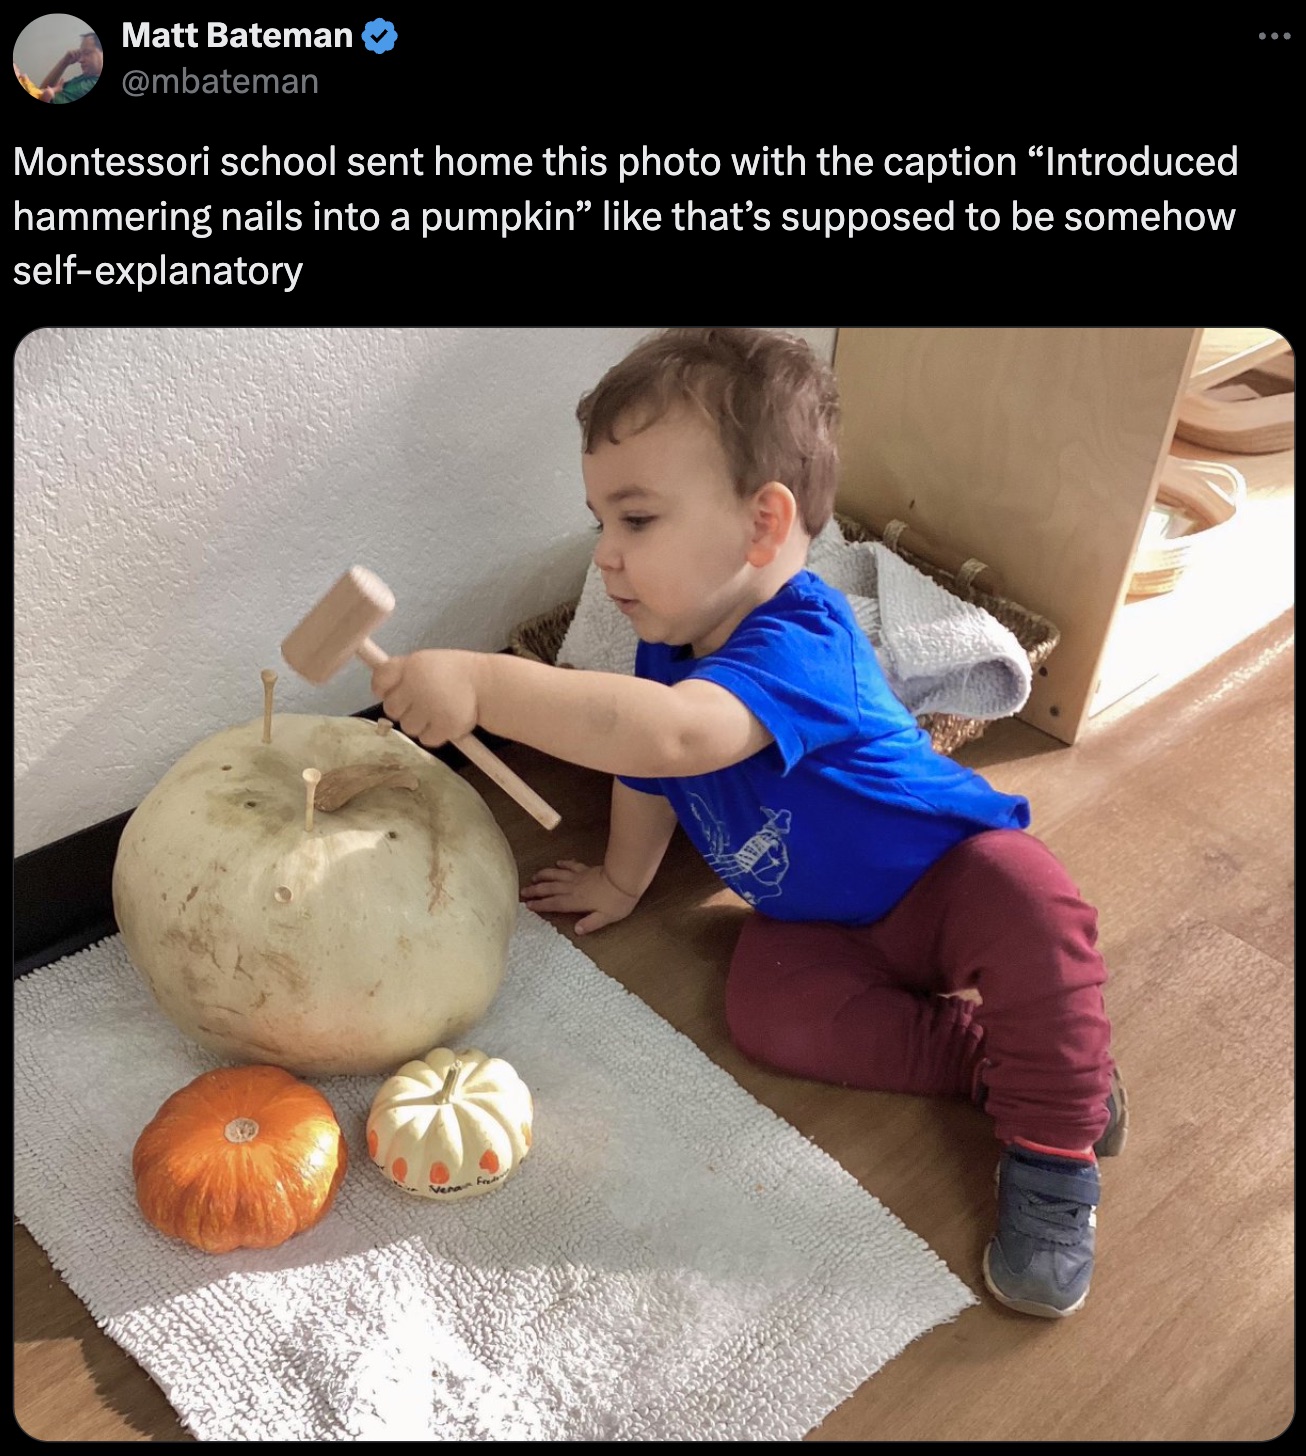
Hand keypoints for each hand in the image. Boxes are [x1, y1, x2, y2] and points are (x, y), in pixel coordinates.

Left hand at [371, 650, 477, 748]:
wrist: (489, 685)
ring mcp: (430, 707)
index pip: (380, 680)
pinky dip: (436, 734)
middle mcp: (417, 685)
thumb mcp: (427, 662)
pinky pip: (426, 739)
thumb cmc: (457, 674)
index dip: (384, 689)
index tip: (392, 692)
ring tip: (439, 711)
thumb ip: (405, 673)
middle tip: (423, 704)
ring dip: (422, 724)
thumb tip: (381, 687)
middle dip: (405, 709)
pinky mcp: (443, 726)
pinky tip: (447, 721)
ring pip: (408, 727)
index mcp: (412, 665)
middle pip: (391, 709)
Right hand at [520, 861, 638, 934]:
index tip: (528, 905)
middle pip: (550, 888)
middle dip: (535, 890)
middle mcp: (573, 888)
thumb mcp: (605, 918)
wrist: (625, 878)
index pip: (554, 904)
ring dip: (544, 875)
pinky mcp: (586, 869)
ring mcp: (579, 876)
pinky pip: (571, 865)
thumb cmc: (617, 901)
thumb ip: (590, 924)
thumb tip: (577, 930)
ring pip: (556, 875)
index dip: (540, 905)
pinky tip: (558, 862)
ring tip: (534, 877)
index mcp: (575, 901)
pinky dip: (563, 864)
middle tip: (522, 891)